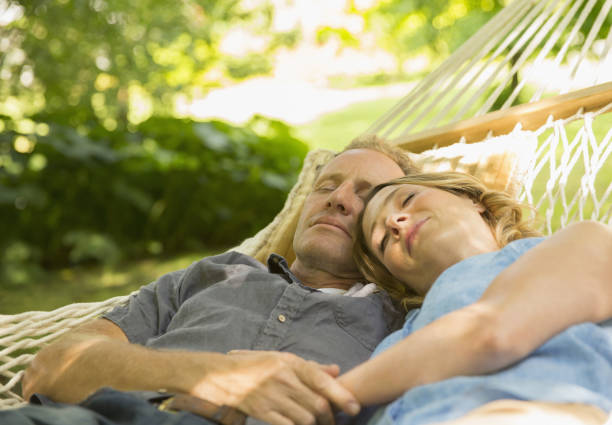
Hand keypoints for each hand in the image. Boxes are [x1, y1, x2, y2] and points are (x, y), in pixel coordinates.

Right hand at [189, 350, 359, 424]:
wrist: (225, 376)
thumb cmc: (258, 365)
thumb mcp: (284, 359)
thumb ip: (312, 367)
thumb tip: (336, 371)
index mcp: (290, 363)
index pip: (320, 380)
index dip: (340, 395)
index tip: (354, 407)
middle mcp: (283, 379)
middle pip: (316, 404)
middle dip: (330, 417)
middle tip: (334, 422)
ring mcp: (273, 397)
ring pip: (305, 418)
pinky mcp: (263, 413)